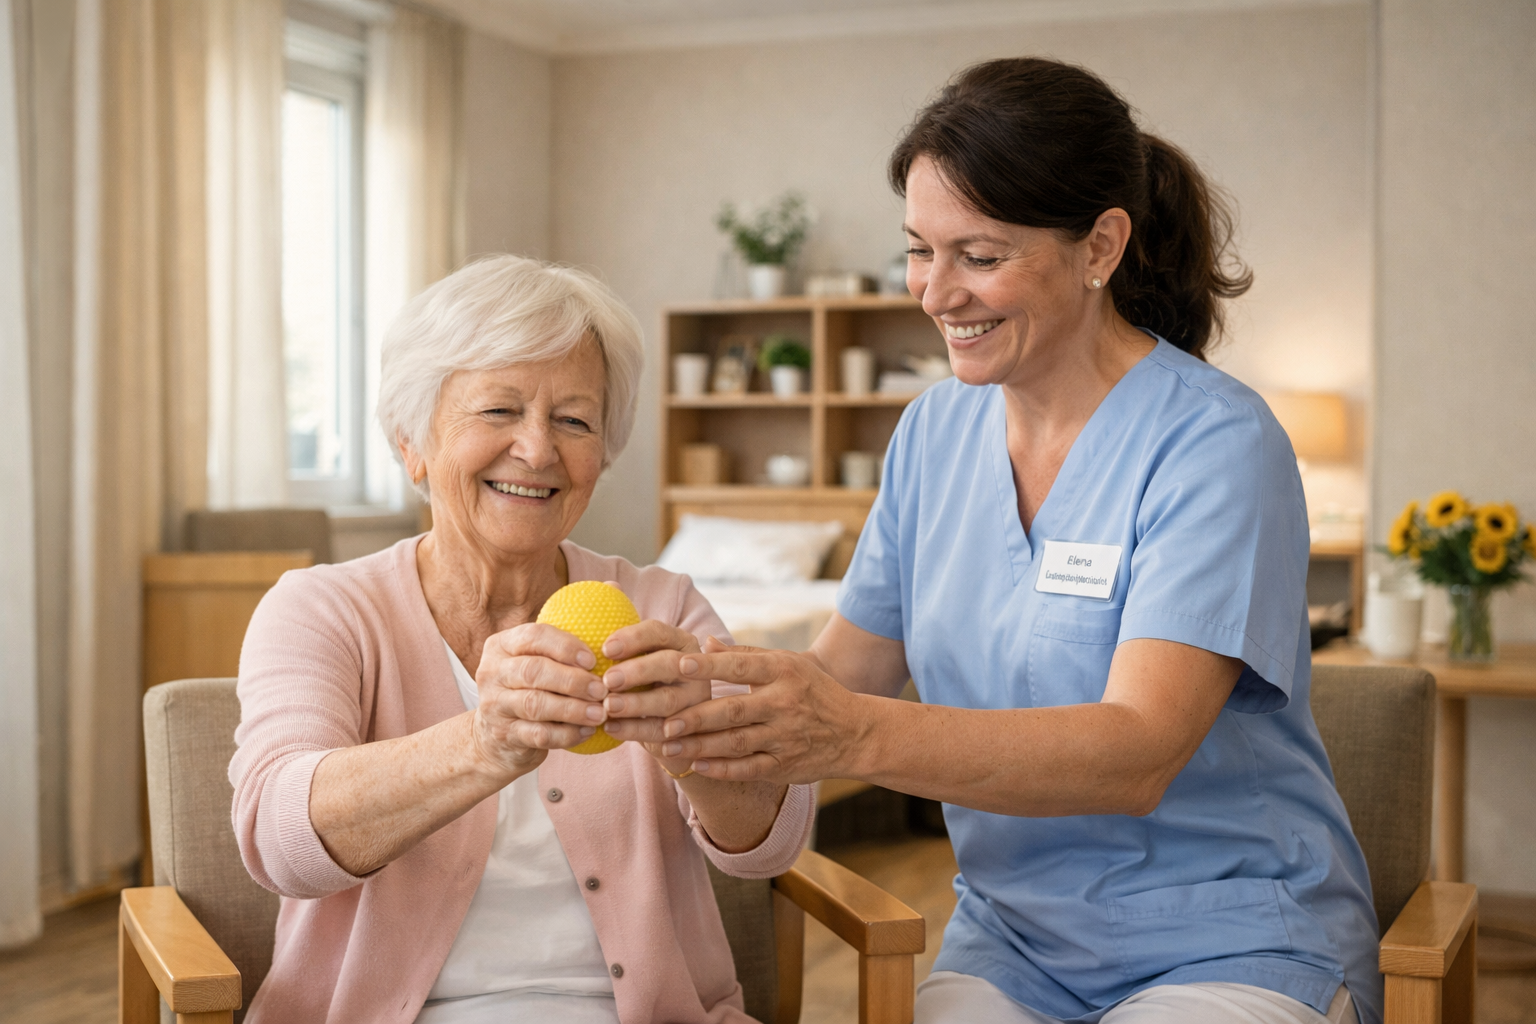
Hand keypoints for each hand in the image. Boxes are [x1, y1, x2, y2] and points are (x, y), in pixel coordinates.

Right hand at [470, 623, 606, 775]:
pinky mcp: (503, 735)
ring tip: (600, 713)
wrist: (496, 736)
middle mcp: (491, 672)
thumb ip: (558, 652)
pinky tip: (588, 731)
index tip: (593, 660)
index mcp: (501, 645)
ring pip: (536, 704)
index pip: (533, 636)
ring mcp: (494, 705)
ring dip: (573, 709)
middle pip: (533, 671)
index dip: (565, 646)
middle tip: (601, 690)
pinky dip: (567, 734)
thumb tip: (609, 647)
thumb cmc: (528, 689)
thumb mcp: (533, 663)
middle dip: (572, 680)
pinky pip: (539, 734)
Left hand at [598, 620, 713, 776]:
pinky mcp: (688, 728)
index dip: (633, 638)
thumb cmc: (648, 682)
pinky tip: (610, 728)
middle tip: (608, 679)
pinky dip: (633, 729)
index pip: (659, 632)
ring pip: (667, 700)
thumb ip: (624, 651)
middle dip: (637, 670)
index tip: (605, 649)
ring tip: (608, 706)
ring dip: (635, 703)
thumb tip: (583, 640)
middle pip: (669, 663)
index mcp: (681, 642)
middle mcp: (694, 668)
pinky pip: (660, 729)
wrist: (673, 724)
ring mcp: (695, 699)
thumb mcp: (643, 660)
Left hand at [654, 637, 867, 783]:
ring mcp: (785, 737)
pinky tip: (697, 766)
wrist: (856, 733)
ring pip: (735, 743)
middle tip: (663, 722)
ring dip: (699, 746)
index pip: (741, 666)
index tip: (679, 666)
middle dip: (696, 718)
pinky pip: (748, 768)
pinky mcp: (785, 766)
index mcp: (782, 672)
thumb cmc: (812, 691)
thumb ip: (745, 653)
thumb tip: (705, 642)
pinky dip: (722, 769)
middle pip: (733, 710)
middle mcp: (784, 703)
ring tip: (668, 745)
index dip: (710, 667)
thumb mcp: (787, 663)